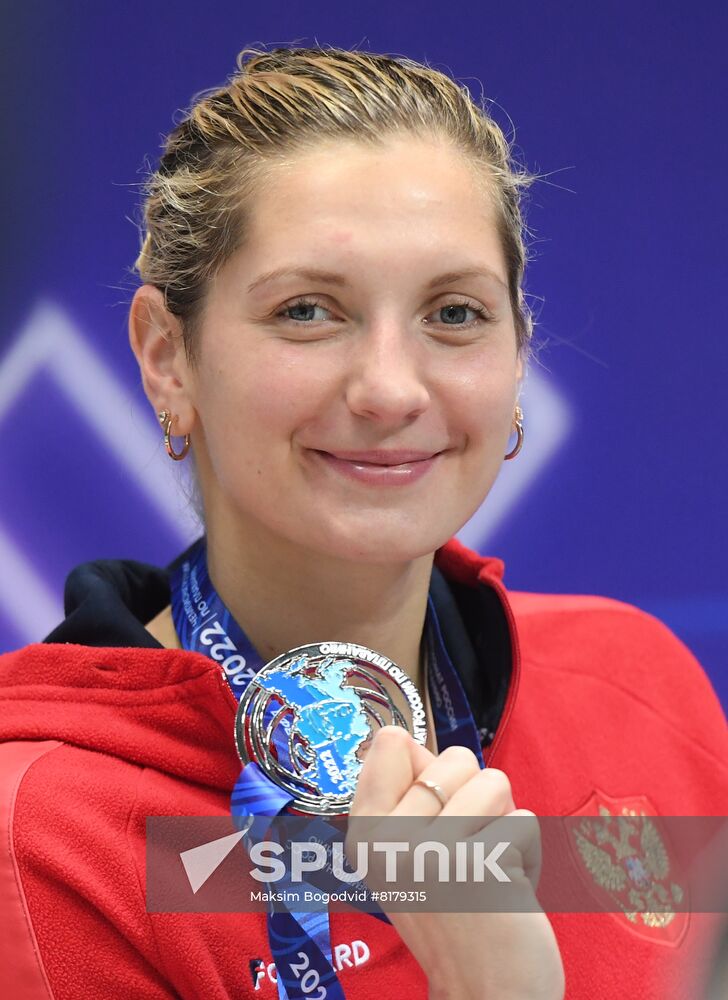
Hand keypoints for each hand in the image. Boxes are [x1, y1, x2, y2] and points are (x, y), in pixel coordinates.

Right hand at [348, 726, 564, 999]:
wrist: (484, 993)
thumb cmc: (454, 913)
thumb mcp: (405, 855)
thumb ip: (404, 795)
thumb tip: (403, 737)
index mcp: (364, 832)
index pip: (390, 741)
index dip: (427, 768)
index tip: (432, 814)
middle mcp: (387, 839)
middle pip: (455, 757)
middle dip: (477, 797)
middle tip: (467, 851)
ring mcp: (431, 852)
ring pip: (495, 780)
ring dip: (505, 820)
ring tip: (489, 865)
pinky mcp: (479, 865)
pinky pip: (524, 818)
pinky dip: (528, 851)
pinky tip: (510, 888)